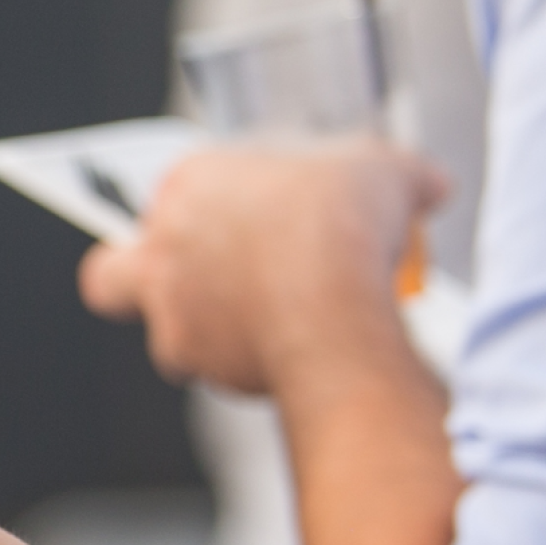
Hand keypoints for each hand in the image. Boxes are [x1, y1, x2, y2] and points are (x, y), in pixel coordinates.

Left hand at [75, 137, 440, 399]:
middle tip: (198, 280)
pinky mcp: (197, 363)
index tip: (258, 213)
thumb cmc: (344, 222)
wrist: (335, 304)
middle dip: (138, 280)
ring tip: (270, 326)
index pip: (178, 190)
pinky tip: (296, 357)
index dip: (213, 205)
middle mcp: (163, 247)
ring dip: (208, 333)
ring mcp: (173, 310)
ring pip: (166, 332)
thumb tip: (430, 186)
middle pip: (115, 271)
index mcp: (190, 182)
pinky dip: (250, 366)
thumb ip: (402, 176)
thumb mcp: (388, 173)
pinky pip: (213, 371)